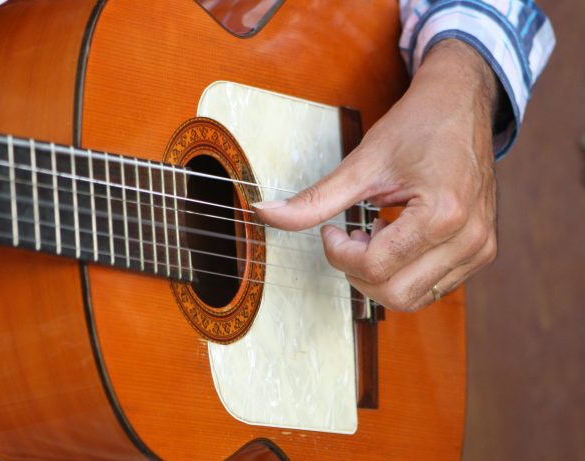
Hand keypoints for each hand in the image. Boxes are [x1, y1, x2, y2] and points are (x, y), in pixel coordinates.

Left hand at [255, 40, 498, 311]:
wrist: (461, 104)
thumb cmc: (417, 126)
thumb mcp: (361, 162)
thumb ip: (315, 199)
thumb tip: (265, 214)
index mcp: (442, 213)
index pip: (374, 267)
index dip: (339, 253)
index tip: (330, 229)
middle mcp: (468, 238)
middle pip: (394, 294)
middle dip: (358, 271)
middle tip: (350, 236)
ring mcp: (479, 249)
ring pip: (414, 298)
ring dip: (381, 275)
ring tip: (375, 233)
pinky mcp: (481, 253)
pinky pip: (433, 287)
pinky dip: (404, 272)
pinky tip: (396, 237)